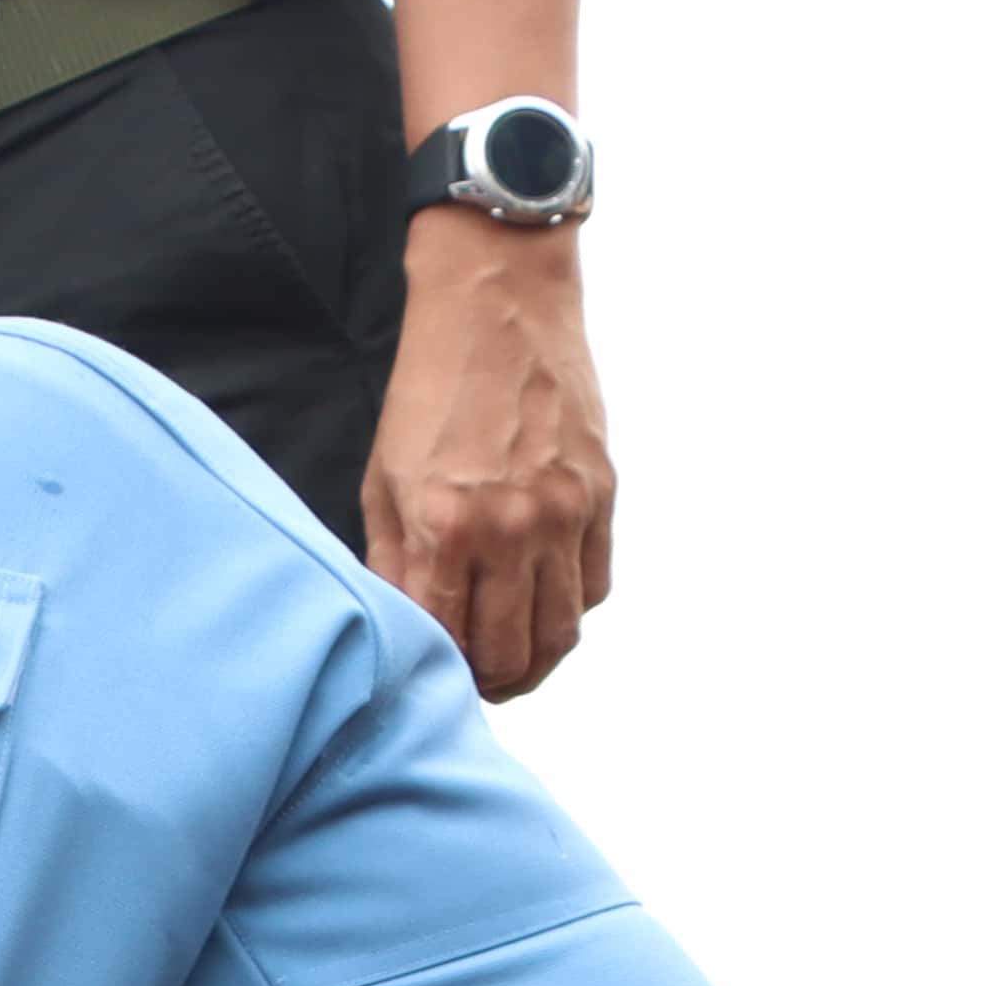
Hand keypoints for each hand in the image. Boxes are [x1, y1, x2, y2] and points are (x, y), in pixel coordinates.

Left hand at [364, 211, 615, 699]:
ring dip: (535, 661)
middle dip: (488, 681)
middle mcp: (512, 527)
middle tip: (473, 679)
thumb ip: (393, 565)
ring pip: (561, 633)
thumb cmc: (429, 391)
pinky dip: (567, 610)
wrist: (498, 304)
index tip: (432, 676)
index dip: (439, 672)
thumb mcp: (384, 481)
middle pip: (512, 654)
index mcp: (447, 526)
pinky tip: (540, 605)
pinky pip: (594, 585)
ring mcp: (565, 511)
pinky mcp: (602, 492)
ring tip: (509, 660)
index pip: (448, 641)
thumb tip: (406, 631)